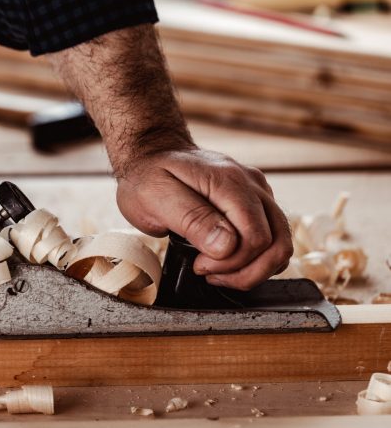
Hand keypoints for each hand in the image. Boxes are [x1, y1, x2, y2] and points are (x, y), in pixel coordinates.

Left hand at [116, 147, 292, 289]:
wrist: (152, 155)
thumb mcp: (156, 197)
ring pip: (280, 244)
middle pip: (276, 244)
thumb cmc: (149, 176)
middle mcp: (253, 185)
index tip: (199, 265)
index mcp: (229, 182)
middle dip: (244, 271)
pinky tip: (225, 261)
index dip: (231, 262)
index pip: (255, 237)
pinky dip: (254, 259)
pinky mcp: (257, 202)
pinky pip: (271, 239)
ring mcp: (258, 192)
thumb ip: (193, 219)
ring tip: (217, 271)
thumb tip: (227, 246)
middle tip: (208, 272)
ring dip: (252, 270)